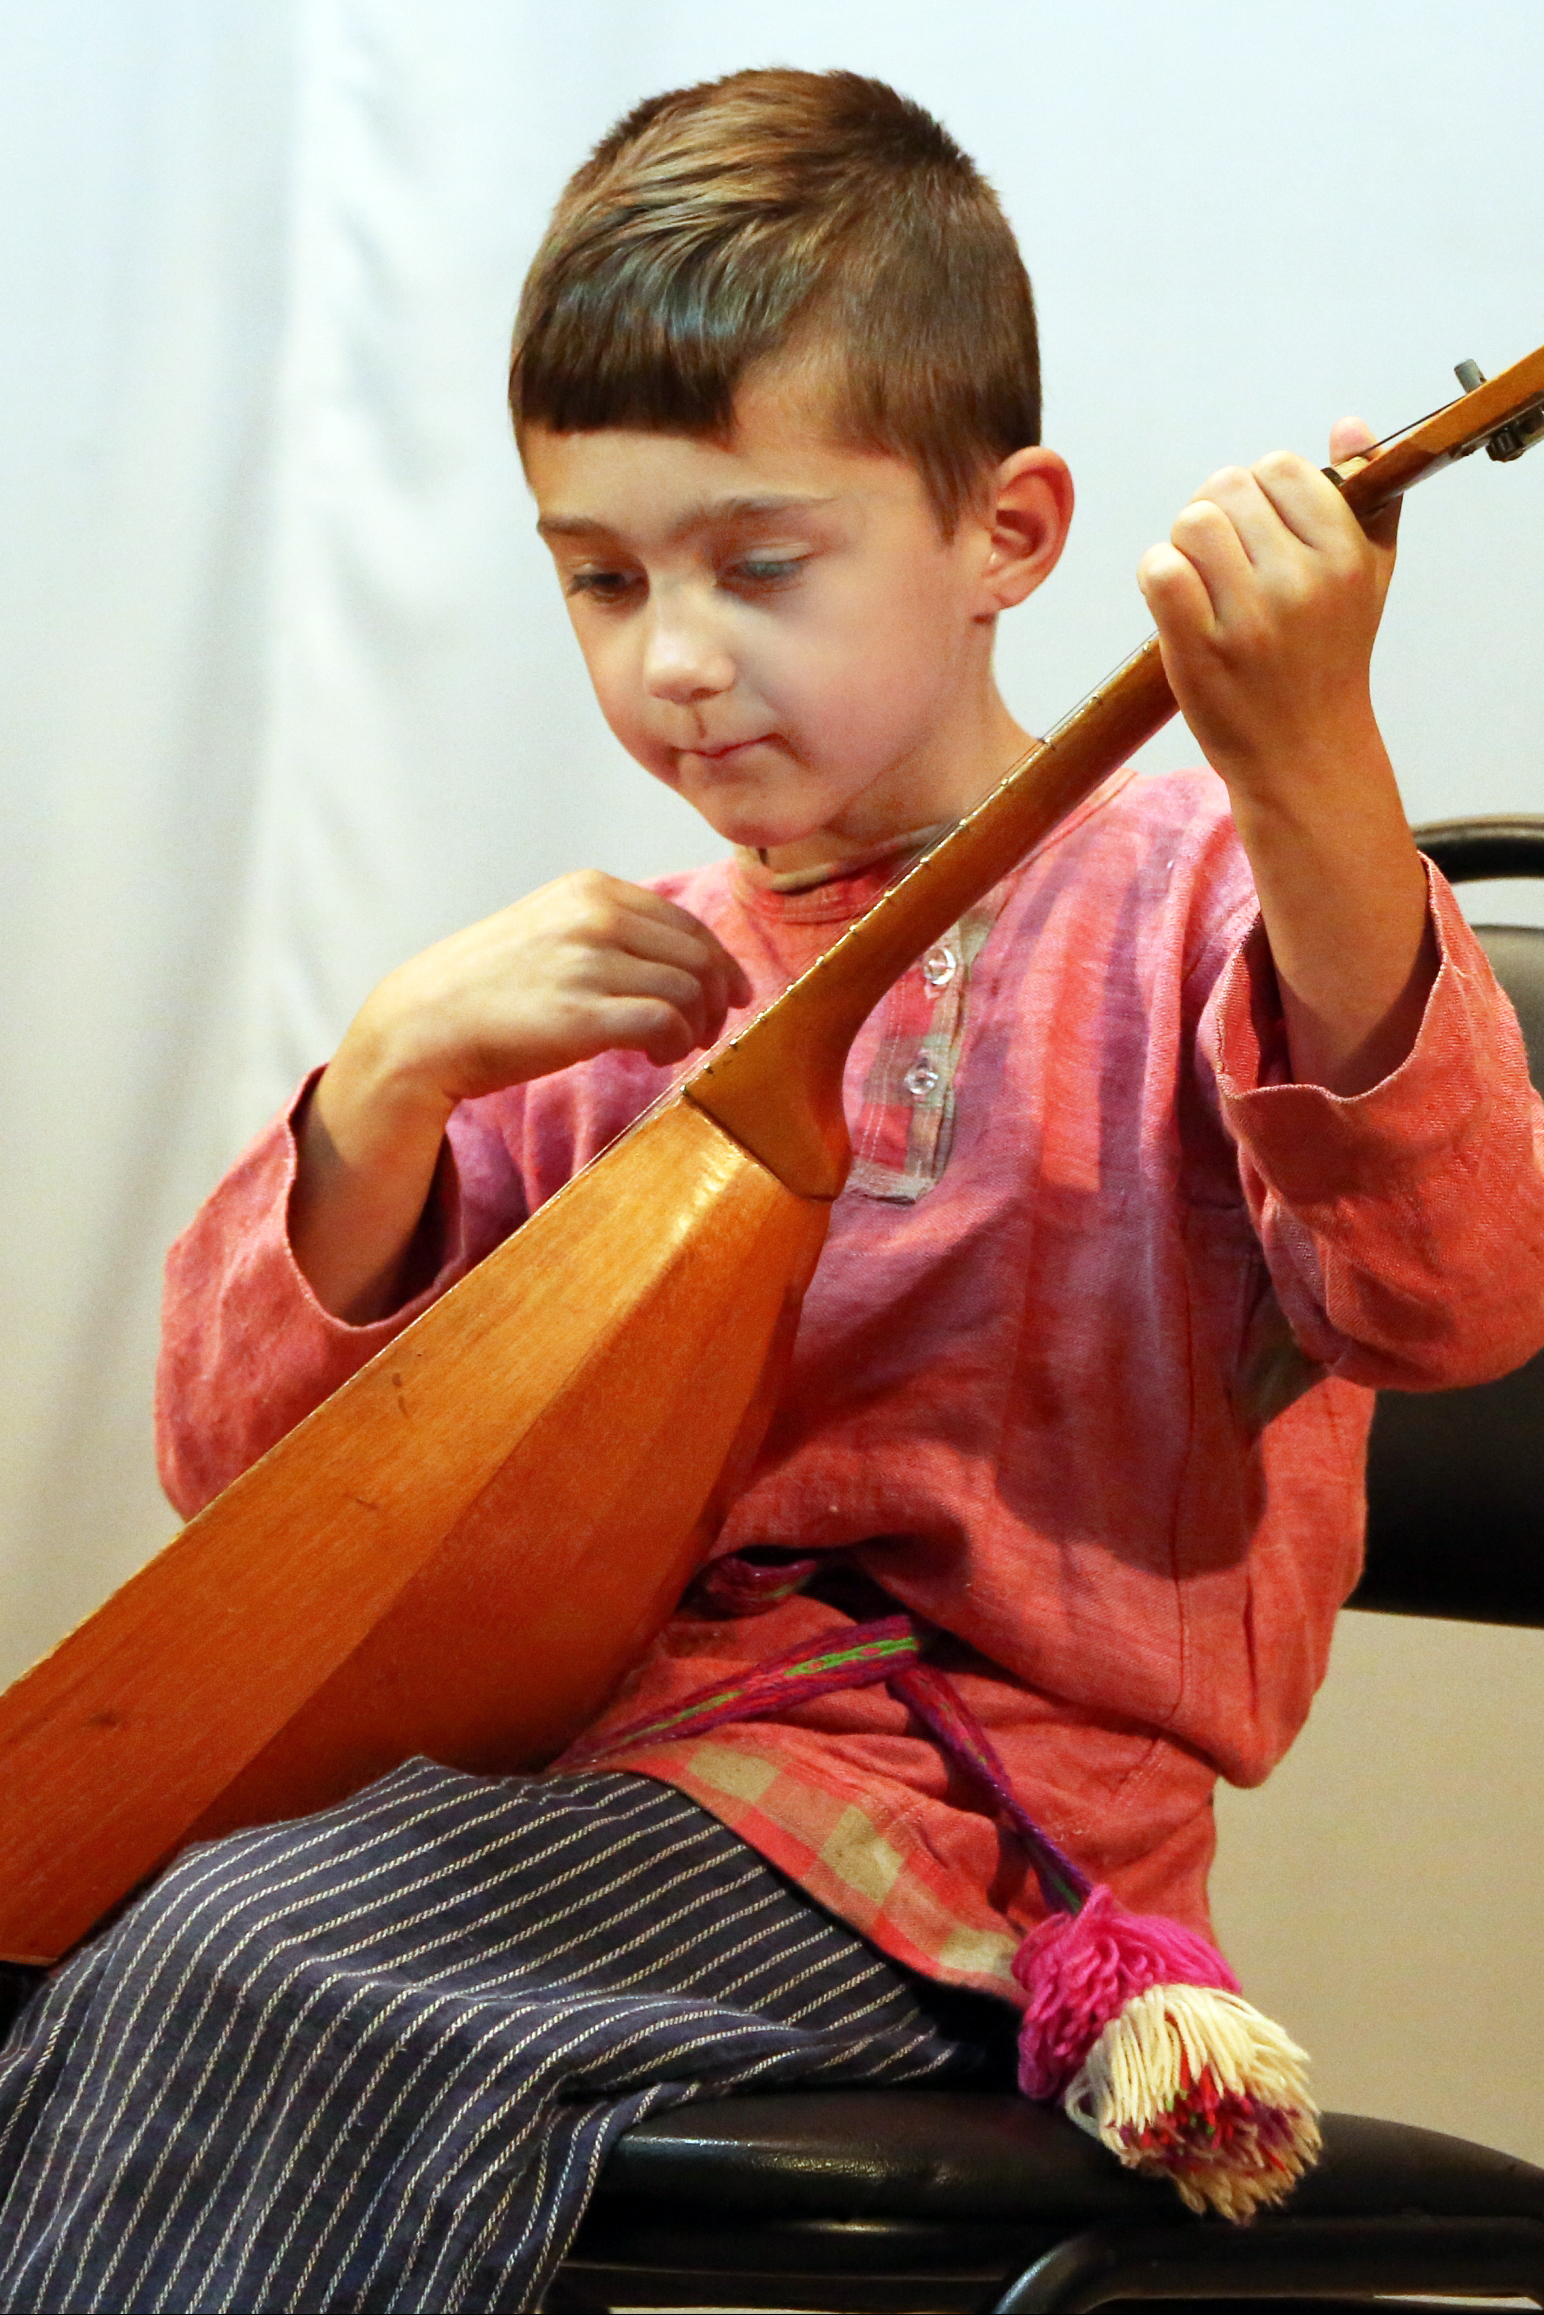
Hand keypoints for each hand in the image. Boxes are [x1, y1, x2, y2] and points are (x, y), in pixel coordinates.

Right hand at [292, 874, 749, 1321]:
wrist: (424, 1025)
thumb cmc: (489, 987)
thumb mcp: (550, 928)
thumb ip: (608, 930)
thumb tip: (679, 959)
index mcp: (591, 889)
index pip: (685, 922)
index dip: (718, 962)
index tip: (728, 993)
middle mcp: (595, 917)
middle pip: (698, 956)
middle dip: (716, 998)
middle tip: (708, 1030)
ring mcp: (589, 964)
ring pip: (690, 990)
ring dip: (697, 1026)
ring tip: (676, 1048)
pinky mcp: (584, 1015)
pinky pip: (666, 1023)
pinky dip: (676, 1043)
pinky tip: (656, 1058)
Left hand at [1137, 417, 1397, 791]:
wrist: (1304, 753)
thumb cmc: (1331, 656)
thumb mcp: (1368, 576)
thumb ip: (1365, 495)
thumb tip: (1346, 425)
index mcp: (1344, 554)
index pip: (1280, 467)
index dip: (1259, 490)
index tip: (1260, 529)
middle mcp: (1302, 582)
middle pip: (1226, 488)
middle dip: (1215, 512)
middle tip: (1222, 556)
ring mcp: (1250, 618)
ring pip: (1190, 522)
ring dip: (1184, 544)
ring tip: (1201, 580)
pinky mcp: (1201, 650)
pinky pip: (1160, 569)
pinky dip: (1158, 574)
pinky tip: (1177, 600)